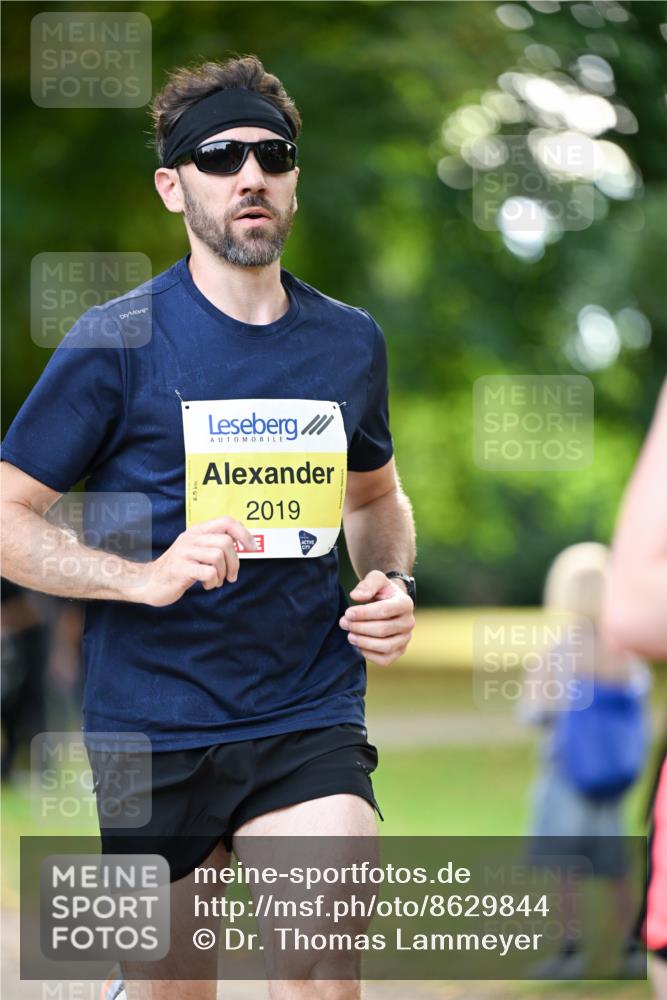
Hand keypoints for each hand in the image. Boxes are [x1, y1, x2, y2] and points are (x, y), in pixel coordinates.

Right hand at [137, 517, 257, 606]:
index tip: (252, 548)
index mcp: (196, 531)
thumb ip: (213, 544)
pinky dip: (213, 581)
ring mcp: (184, 553)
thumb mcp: (195, 551)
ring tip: (215, 581)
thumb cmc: (178, 568)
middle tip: (230, 576)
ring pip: (218, 556)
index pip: (226, 521)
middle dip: (234, 562)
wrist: (148, 582)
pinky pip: (208, 571)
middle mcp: (190, 538)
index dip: (244, 533)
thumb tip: (241, 542)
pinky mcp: (180, 569)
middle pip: (226, 542)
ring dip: (223, 573)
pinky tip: (206, 585)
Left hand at [339, 569, 414, 665]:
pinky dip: (370, 655)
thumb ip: (367, 584)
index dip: (364, 613)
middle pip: (383, 630)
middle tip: (343, 623)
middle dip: (359, 627)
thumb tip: (356, 596)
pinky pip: (385, 660)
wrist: (389, 603)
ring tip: (349, 635)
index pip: (384, 611)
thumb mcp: (376, 580)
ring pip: (385, 646)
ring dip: (363, 642)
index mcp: (405, 603)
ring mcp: (406, 639)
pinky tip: (358, 646)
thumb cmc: (381, 591)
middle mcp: (409, 623)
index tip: (348, 613)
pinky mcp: (399, 651)